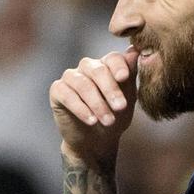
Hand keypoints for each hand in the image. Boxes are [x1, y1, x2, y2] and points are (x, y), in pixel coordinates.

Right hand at [50, 48, 138, 165]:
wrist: (96, 142)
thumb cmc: (114, 116)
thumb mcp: (128, 98)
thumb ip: (131, 76)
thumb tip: (137, 51)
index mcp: (107, 65)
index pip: (113, 58)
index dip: (119, 66)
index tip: (124, 77)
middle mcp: (88, 67)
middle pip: (98, 70)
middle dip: (110, 89)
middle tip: (121, 107)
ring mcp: (71, 77)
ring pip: (82, 83)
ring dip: (97, 103)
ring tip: (108, 121)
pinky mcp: (57, 91)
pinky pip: (66, 94)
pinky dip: (80, 108)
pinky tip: (91, 121)